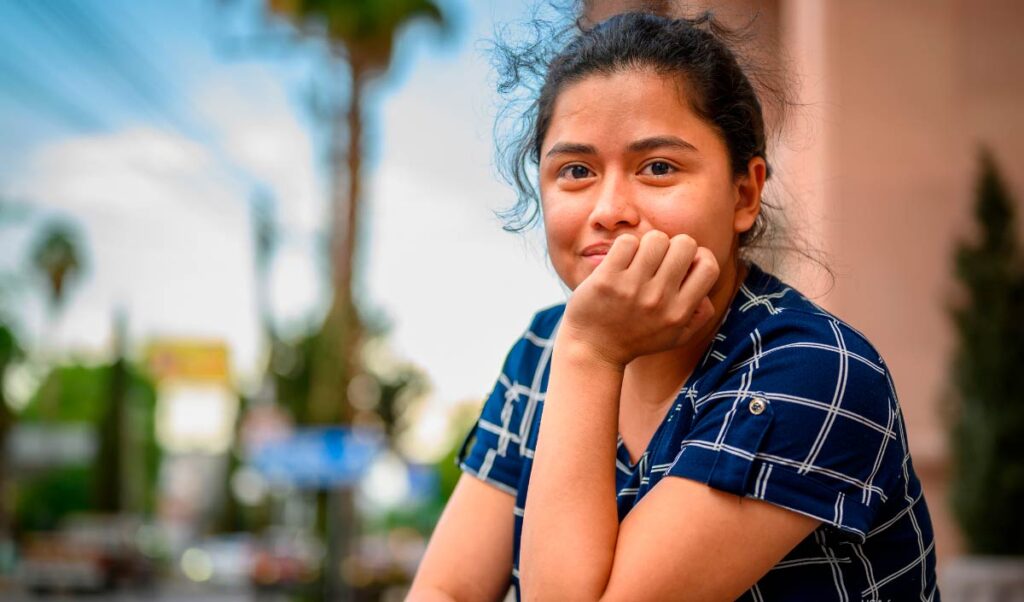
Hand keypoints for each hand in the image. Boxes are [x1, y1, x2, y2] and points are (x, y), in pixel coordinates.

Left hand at [559, 230, 719, 367]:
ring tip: (638, 260)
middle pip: (684, 244)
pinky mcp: (607, 279)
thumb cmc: (637, 338)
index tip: (683, 264)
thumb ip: (701, 315)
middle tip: (658, 260)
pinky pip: (627, 242)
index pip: (708, 265)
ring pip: (655, 239)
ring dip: (647, 244)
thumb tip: (707, 290)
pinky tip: (620, 262)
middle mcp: (659, 300)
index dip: (699, 256)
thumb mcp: (677, 337)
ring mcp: (632, 288)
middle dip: (673, 245)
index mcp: (679, 312)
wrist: (593, 350)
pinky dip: (625, 247)